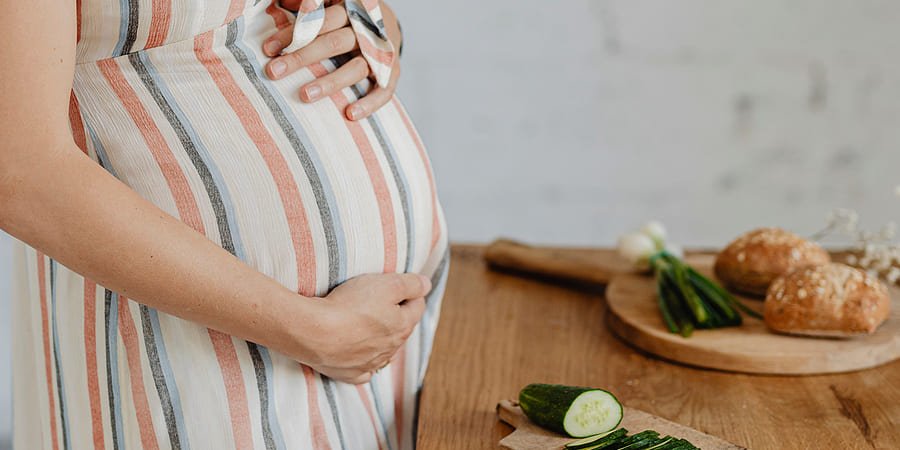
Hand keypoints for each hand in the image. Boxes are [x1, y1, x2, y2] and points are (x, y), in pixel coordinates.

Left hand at [262, 2, 401, 120]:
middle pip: (334, 43)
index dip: (294, 33)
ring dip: (330, 83)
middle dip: (302, 58)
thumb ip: (311, 5)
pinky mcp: (393, 71)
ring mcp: (381, 51)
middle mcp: (367, 29)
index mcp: (351, 8)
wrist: (387, 21)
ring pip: (356, 68)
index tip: (268, 48)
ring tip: (304, 96)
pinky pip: (385, 90)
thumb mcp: (330, 3)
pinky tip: (350, 114)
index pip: (319, 20)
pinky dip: (370, 103)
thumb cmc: (346, 15)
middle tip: (274, 72)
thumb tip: (282, 2)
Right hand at [305, 272, 430, 383]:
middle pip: (400, 328)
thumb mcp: (387, 284)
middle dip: (395, 315)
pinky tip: (358, 354)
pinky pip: (364, 371)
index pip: (417, 306)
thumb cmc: (350, 305)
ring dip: (379, 337)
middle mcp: (391, 349)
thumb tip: (427, 285)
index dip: (410, 292)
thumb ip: (412, 284)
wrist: (314, 332)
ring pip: (384, 350)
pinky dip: (364, 363)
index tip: (397, 283)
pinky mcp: (350, 373)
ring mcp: (370, 364)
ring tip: (366, 323)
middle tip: (380, 300)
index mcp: (402, 326)